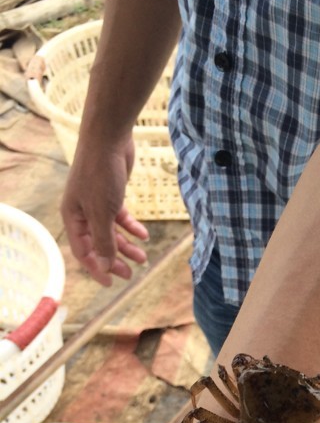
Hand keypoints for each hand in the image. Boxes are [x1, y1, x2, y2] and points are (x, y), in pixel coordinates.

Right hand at [61, 136, 148, 286]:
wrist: (108, 138)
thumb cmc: (101, 175)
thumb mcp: (103, 213)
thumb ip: (104, 240)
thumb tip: (104, 265)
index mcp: (72, 218)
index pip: (83, 252)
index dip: (97, 268)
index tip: (112, 283)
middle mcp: (82, 212)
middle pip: (98, 244)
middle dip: (114, 260)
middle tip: (131, 274)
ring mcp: (97, 202)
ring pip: (111, 231)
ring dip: (126, 245)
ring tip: (144, 257)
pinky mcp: (111, 194)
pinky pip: (120, 217)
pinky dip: (131, 227)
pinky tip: (144, 235)